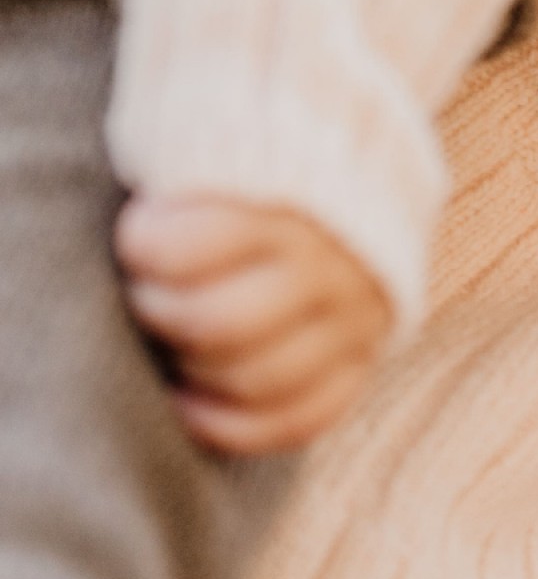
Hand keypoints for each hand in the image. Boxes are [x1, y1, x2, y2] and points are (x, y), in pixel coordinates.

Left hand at [116, 196, 390, 454]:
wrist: (355, 199)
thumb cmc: (263, 177)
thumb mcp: (232, 150)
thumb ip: (188, 170)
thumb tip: (139, 215)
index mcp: (290, 204)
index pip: (197, 243)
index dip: (145, 248)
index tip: (137, 239)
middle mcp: (326, 269)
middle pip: (220, 323)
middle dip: (160, 314)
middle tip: (146, 295)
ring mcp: (350, 325)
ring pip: (256, 381)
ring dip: (192, 369)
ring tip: (171, 342)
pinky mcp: (359, 367)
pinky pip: (296, 421)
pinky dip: (231, 428)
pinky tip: (188, 406)